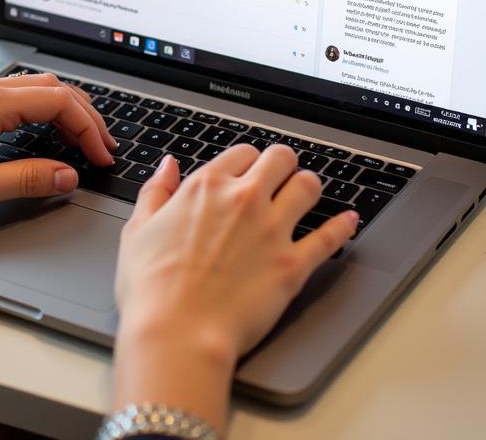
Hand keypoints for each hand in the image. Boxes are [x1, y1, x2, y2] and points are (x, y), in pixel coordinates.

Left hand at [0, 73, 116, 221]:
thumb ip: (26, 180)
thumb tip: (66, 176)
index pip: (59, 101)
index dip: (89, 128)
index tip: (101, 156)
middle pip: (52, 87)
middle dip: (85, 115)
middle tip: (103, 146)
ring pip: (34, 89)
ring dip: (64, 110)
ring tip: (82, 138)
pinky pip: (15, 97)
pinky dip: (41, 111)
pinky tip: (44, 131)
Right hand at [111, 145, 357, 427]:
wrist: (177, 332)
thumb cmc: (152, 288)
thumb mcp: (137, 229)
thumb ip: (156, 191)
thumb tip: (168, 167)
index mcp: (206, 186)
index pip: (241, 153)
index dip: (245, 162)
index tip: (246, 172)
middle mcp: (244, 199)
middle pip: (280, 159)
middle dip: (281, 165)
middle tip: (279, 177)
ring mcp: (272, 230)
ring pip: (308, 186)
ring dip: (308, 186)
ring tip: (306, 193)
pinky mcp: (293, 264)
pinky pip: (330, 237)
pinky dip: (342, 226)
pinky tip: (348, 220)